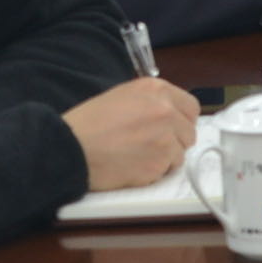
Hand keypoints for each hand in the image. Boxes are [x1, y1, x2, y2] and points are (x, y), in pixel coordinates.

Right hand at [64, 77, 200, 189]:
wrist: (70, 148)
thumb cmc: (88, 124)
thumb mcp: (122, 97)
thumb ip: (150, 102)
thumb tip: (170, 115)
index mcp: (157, 89)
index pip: (191, 107)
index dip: (181, 121)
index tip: (173, 129)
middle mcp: (166, 110)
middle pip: (189, 132)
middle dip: (175, 142)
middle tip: (151, 147)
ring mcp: (166, 137)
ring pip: (180, 154)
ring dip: (163, 159)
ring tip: (136, 156)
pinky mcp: (160, 162)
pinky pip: (166, 171)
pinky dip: (152, 172)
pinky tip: (131, 166)